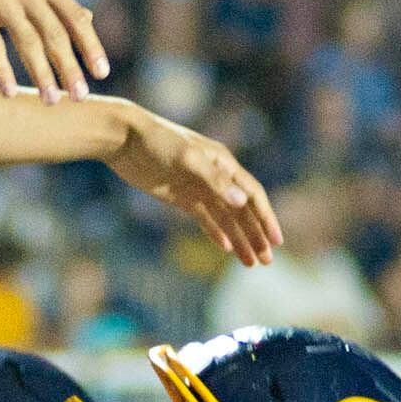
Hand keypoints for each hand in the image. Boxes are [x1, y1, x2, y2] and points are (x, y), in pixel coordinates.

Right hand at [0, 0, 105, 101]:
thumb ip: (53, 0)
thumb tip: (87, 19)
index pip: (74, 17)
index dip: (90, 46)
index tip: (101, 73)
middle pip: (55, 33)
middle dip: (69, 67)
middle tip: (80, 97)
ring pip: (27, 41)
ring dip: (41, 74)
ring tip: (50, 101)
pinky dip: (2, 70)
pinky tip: (9, 92)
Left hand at [109, 108, 280, 265]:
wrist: (124, 139)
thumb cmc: (157, 141)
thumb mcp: (187, 158)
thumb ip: (215, 181)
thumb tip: (242, 202)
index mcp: (223, 163)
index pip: (252, 195)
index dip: (266, 218)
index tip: (276, 241)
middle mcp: (216, 177)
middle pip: (242, 211)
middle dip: (256, 236)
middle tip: (268, 261)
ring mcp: (198, 188)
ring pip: (226, 219)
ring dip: (239, 239)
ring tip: (251, 263)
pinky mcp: (181, 197)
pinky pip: (205, 219)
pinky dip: (216, 233)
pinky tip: (226, 248)